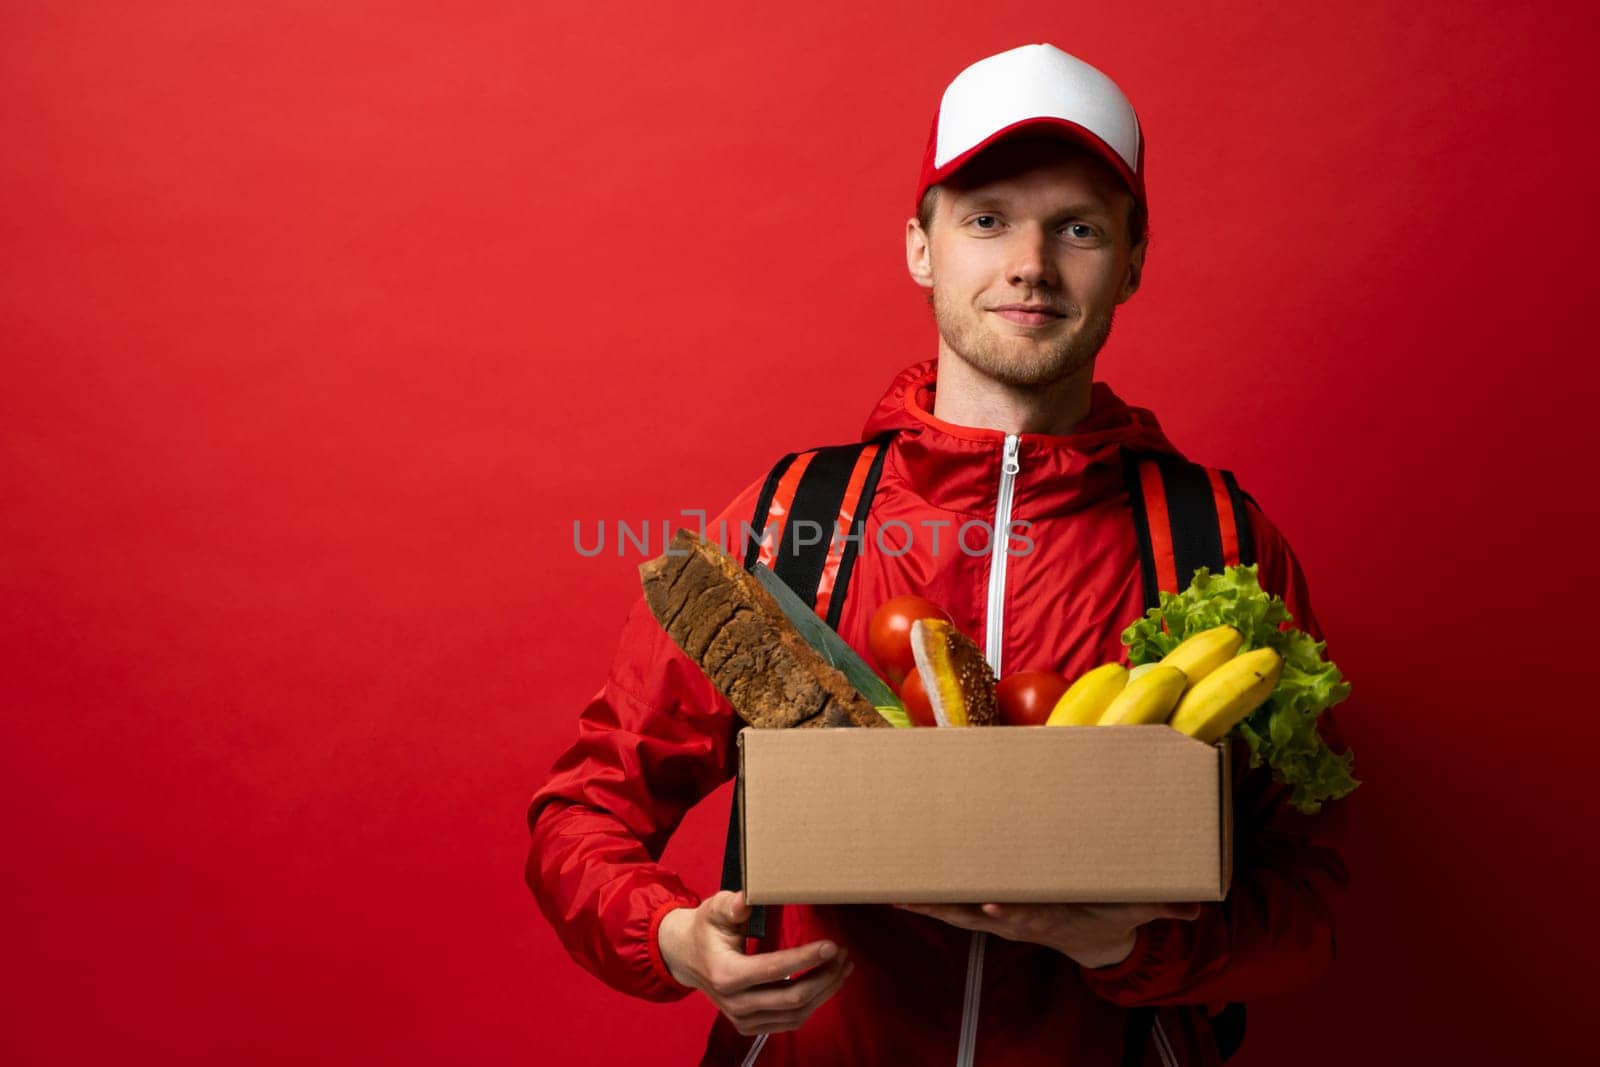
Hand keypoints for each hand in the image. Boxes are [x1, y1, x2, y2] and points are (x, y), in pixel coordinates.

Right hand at [657, 891, 853, 1035]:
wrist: (686, 957)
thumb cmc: (705, 928)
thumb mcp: (713, 909)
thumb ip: (730, 904)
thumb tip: (746, 899)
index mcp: (726, 974)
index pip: (775, 970)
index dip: (806, 958)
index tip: (831, 945)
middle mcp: (735, 1003)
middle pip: (792, 997)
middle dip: (824, 976)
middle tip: (842, 954)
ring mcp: (742, 1019)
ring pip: (796, 1013)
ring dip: (824, 991)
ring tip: (842, 967)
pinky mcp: (750, 1025)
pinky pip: (789, 1021)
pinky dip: (813, 1004)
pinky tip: (826, 984)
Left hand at [895, 901, 1201, 968]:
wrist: (1094, 941)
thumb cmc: (1110, 914)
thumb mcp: (1139, 907)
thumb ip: (1164, 905)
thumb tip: (1196, 906)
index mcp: (1052, 918)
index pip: (1029, 917)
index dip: (1010, 911)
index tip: (992, 904)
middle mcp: (1018, 920)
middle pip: (979, 915)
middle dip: (950, 907)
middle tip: (920, 895)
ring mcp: (999, 918)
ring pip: (956, 913)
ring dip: (925, 904)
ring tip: (893, 890)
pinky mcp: (987, 912)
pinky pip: (951, 907)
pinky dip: (925, 900)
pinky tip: (896, 890)